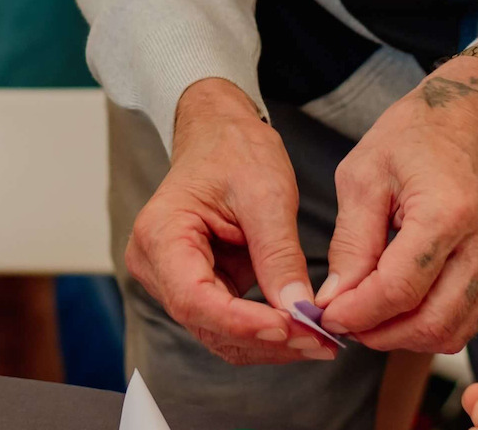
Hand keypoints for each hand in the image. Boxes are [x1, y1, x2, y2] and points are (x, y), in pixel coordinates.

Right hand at [125, 79, 326, 365]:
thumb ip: (279, 254)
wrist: (220, 133)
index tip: (292, 327)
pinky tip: (303, 327)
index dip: (242, 322)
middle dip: (266, 338)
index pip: (194, 298)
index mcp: (160, 235)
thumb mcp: (265, 193)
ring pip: (220, 334)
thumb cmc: (234, 149)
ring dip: (270, 343)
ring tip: (320, 338)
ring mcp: (173, 281)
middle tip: (322, 340)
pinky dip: (266, 331)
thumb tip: (299, 310)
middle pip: (208, 324)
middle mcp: (155, 265)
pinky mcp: (197, 287)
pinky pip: (229, 324)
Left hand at [315, 54, 477, 351]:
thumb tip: (334, 299)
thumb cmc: (417, 131)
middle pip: (432, 323)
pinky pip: (468, 317)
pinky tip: (398, 307)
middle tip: (343, 322)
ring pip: (454, 331)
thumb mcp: (364, 174)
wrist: (476, 110)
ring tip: (368, 316)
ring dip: (406, 336)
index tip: (326, 315)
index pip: (399, 290)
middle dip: (380, 334)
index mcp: (446, 213)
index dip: (357, 313)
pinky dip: (430, 324)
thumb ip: (351, 242)